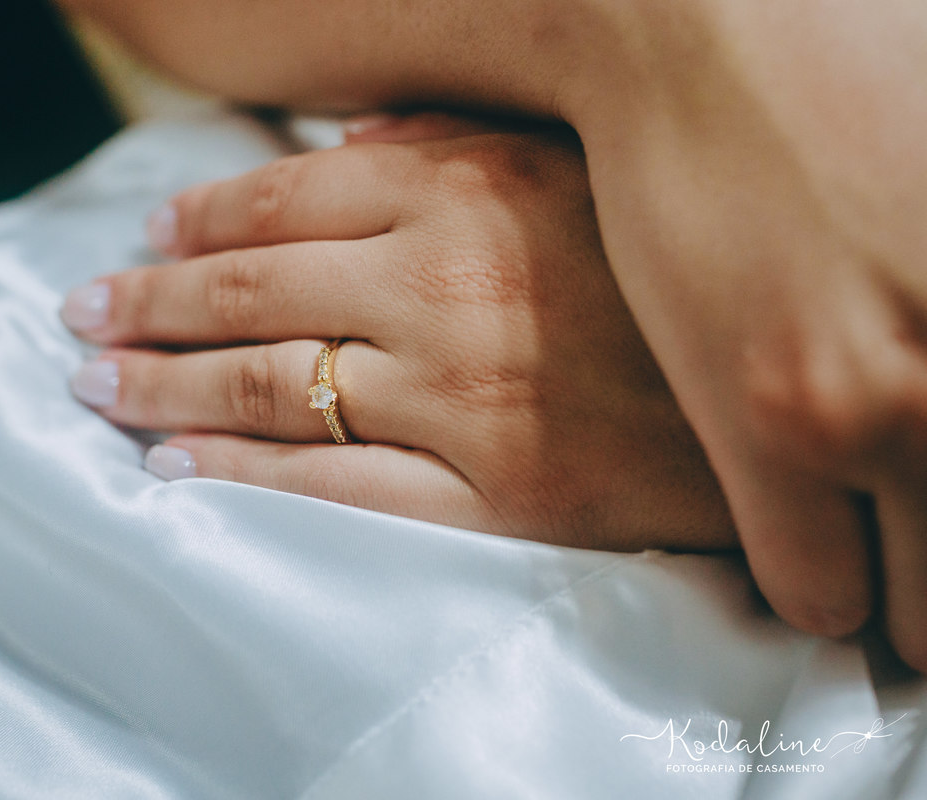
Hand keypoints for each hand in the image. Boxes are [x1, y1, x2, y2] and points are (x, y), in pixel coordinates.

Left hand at [62, 122, 732, 550]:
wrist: (771, 404)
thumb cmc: (663, 279)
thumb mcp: (571, 174)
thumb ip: (454, 148)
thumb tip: (344, 150)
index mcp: (461, 200)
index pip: (280, 206)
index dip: (196, 221)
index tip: (147, 236)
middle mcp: (439, 292)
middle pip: (248, 298)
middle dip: (147, 307)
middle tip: (80, 318)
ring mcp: (454, 400)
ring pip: (269, 391)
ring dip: (164, 390)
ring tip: (97, 392)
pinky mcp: (483, 496)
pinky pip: (332, 488)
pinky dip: (241, 480)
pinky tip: (174, 474)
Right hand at [573, 3, 926, 666]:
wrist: (708, 38)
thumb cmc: (865, 88)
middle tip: (915, 531)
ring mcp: (885, 412)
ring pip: (919, 620)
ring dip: (894, 590)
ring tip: (865, 535)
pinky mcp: (768, 428)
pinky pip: (813, 595)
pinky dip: (810, 582)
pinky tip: (792, 521)